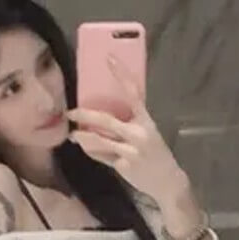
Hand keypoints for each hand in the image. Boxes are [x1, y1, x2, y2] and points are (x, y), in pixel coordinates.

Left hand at [66, 55, 186, 203]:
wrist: (167, 181)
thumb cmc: (155, 154)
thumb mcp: (147, 133)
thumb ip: (129, 124)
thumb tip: (102, 117)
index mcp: (146, 120)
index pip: (133, 93)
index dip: (121, 75)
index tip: (109, 58)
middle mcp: (139, 133)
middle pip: (107, 120)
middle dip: (86, 115)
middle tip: (71, 111)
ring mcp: (131, 150)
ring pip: (100, 140)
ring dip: (83, 137)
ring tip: (72, 134)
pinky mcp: (124, 165)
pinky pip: (102, 156)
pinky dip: (92, 151)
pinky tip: (85, 148)